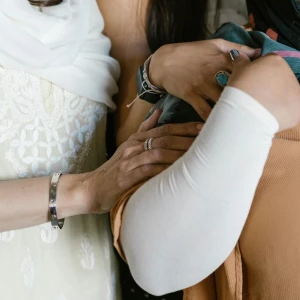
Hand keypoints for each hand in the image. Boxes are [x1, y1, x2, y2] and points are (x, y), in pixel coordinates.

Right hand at [82, 109, 200, 212]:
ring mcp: (130, 161)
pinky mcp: (127, 176)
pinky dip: (164, 169)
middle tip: (208, 139)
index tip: (204, 126)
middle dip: (188, 138)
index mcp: (137, 138)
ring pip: (159, 152)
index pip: (165, 128)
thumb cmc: (115, 168)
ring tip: (198, 155)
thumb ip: (145, 128)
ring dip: (180, 153)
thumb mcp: (129, 145)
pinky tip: (178, 171)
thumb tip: (159, 111)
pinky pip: (149, 170)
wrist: (91, 188)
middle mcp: (134, 146)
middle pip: (165, 138)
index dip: (185, 127)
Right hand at [149, 39, 260, 119]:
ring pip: (223, 100)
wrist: (163, 61)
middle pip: (238, 86)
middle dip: (251, 97)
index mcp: (223, 58)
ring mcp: (203, 85)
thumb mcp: (214, 44)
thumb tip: (259, 52)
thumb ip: (238, 47)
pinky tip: (225, 127)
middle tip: (263, 109)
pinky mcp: (192, 95)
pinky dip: (214, 120)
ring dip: (235, 110)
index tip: (269, 88)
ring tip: (248, 121)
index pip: (247, 69)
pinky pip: (205, 111)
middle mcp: (215, 72)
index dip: (259, 79)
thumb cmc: (192, 52)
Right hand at [228, 52, 299, 131]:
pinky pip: (291, 107)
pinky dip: (283, 111)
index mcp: (277, 61)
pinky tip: (272, 114)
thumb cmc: (243, 87)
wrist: (249, 112)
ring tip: (265, 106)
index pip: (270, 61)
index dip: (261, 69)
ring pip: (288, 92)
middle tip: (259, 93)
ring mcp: (297, 91)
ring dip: (279, 97)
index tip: (253, 79)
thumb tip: (242, 56)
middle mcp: (290, 73)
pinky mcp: (299, 108)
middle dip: (272, 83)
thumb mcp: (238, 69)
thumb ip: (242, 60)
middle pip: (281, 76)